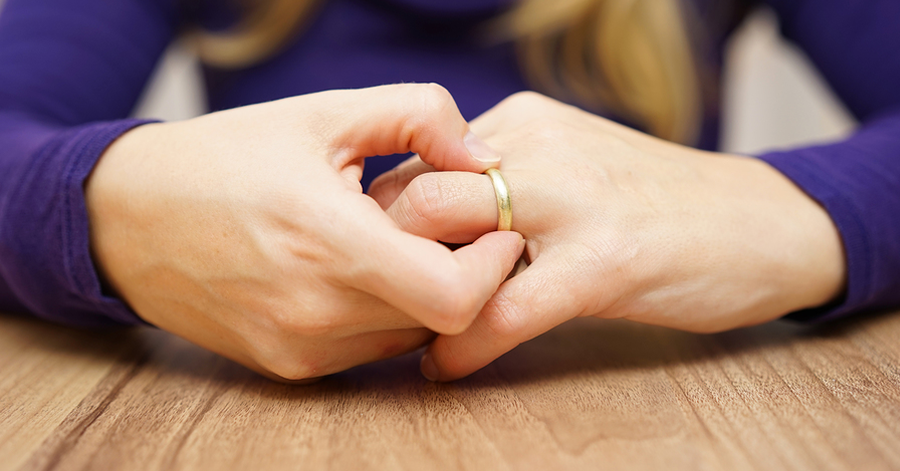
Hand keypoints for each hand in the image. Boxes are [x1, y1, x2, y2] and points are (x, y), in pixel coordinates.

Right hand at [85, 84, 523, 381]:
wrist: (129, 219)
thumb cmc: (228, 157)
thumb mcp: (324, 112)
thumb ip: (419, 118)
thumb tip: (484, 160)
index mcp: (326, 239)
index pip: (453, 297)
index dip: (492, 267)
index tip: (495, 230)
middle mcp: (314, 310)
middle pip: (441, 319)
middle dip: (467, 274)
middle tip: (455, 231)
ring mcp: (300, 347)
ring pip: (411, 337)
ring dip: (427, 296)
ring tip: (399, 246)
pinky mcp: (289, 366)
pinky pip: (371, 349)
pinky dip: (388, 314)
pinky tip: (363, 272)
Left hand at [370, 92, 845, 380]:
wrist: (764, 224)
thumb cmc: (655, 207)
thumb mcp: (571, 169)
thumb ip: (503, 185)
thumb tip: (421, 228)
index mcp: (525, 124)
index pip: (417, 161)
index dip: (385, 220)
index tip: (374, 262)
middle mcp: (541, 147)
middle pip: (415, 190)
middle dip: (382, 254)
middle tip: (379, 302)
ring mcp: (574, 200)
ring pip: (448, 234)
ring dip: (413, 296)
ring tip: (406, 334)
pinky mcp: (607, 260)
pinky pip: (504, 308)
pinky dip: (463, 345)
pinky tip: (446, 367)